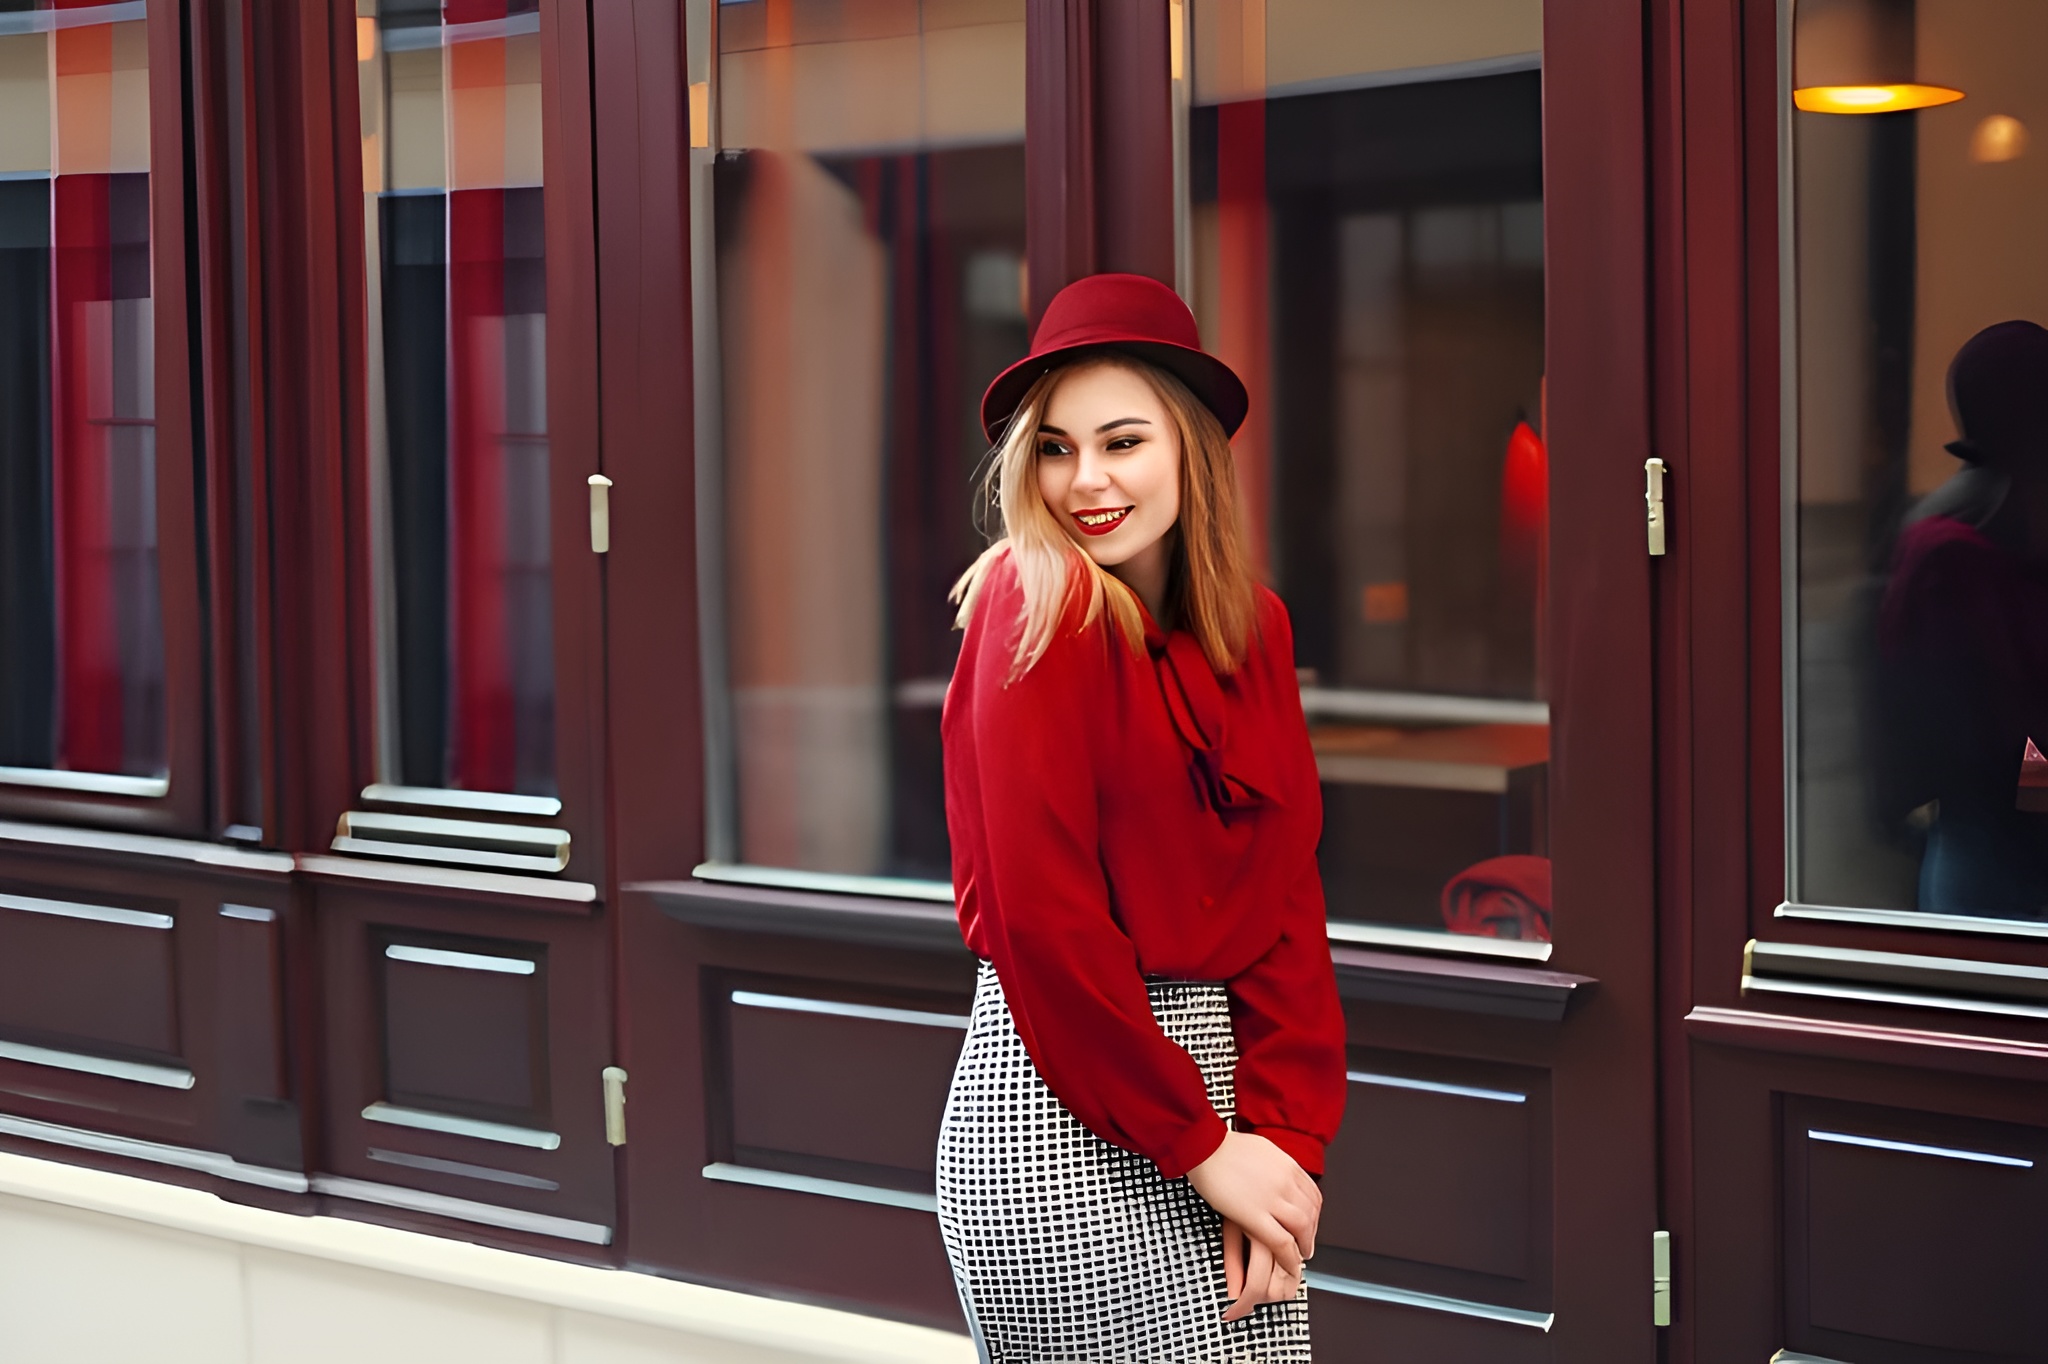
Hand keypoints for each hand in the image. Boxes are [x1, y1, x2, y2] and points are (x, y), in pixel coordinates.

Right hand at [1186, 1130, 1320, 1313]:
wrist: (1202, 1146)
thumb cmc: (1223, 1145)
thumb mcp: (1262, 1148)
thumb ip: (1276, 1165)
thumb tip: (1281, 1175)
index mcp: (1288, 1165)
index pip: (1314, 1195)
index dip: (1314, 1214)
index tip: (1310, 1223)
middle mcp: (1285, 1182)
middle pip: (1311, 1213)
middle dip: (1312, 1232)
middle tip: (1307, 1243)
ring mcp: (1272, 1199)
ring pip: (1302, 1228)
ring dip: (1305, 1245)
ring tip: (1300, 1255)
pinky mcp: (1254, 1216)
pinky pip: (1282, 1242)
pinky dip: (1290, 1256)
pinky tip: (1289, 1264)